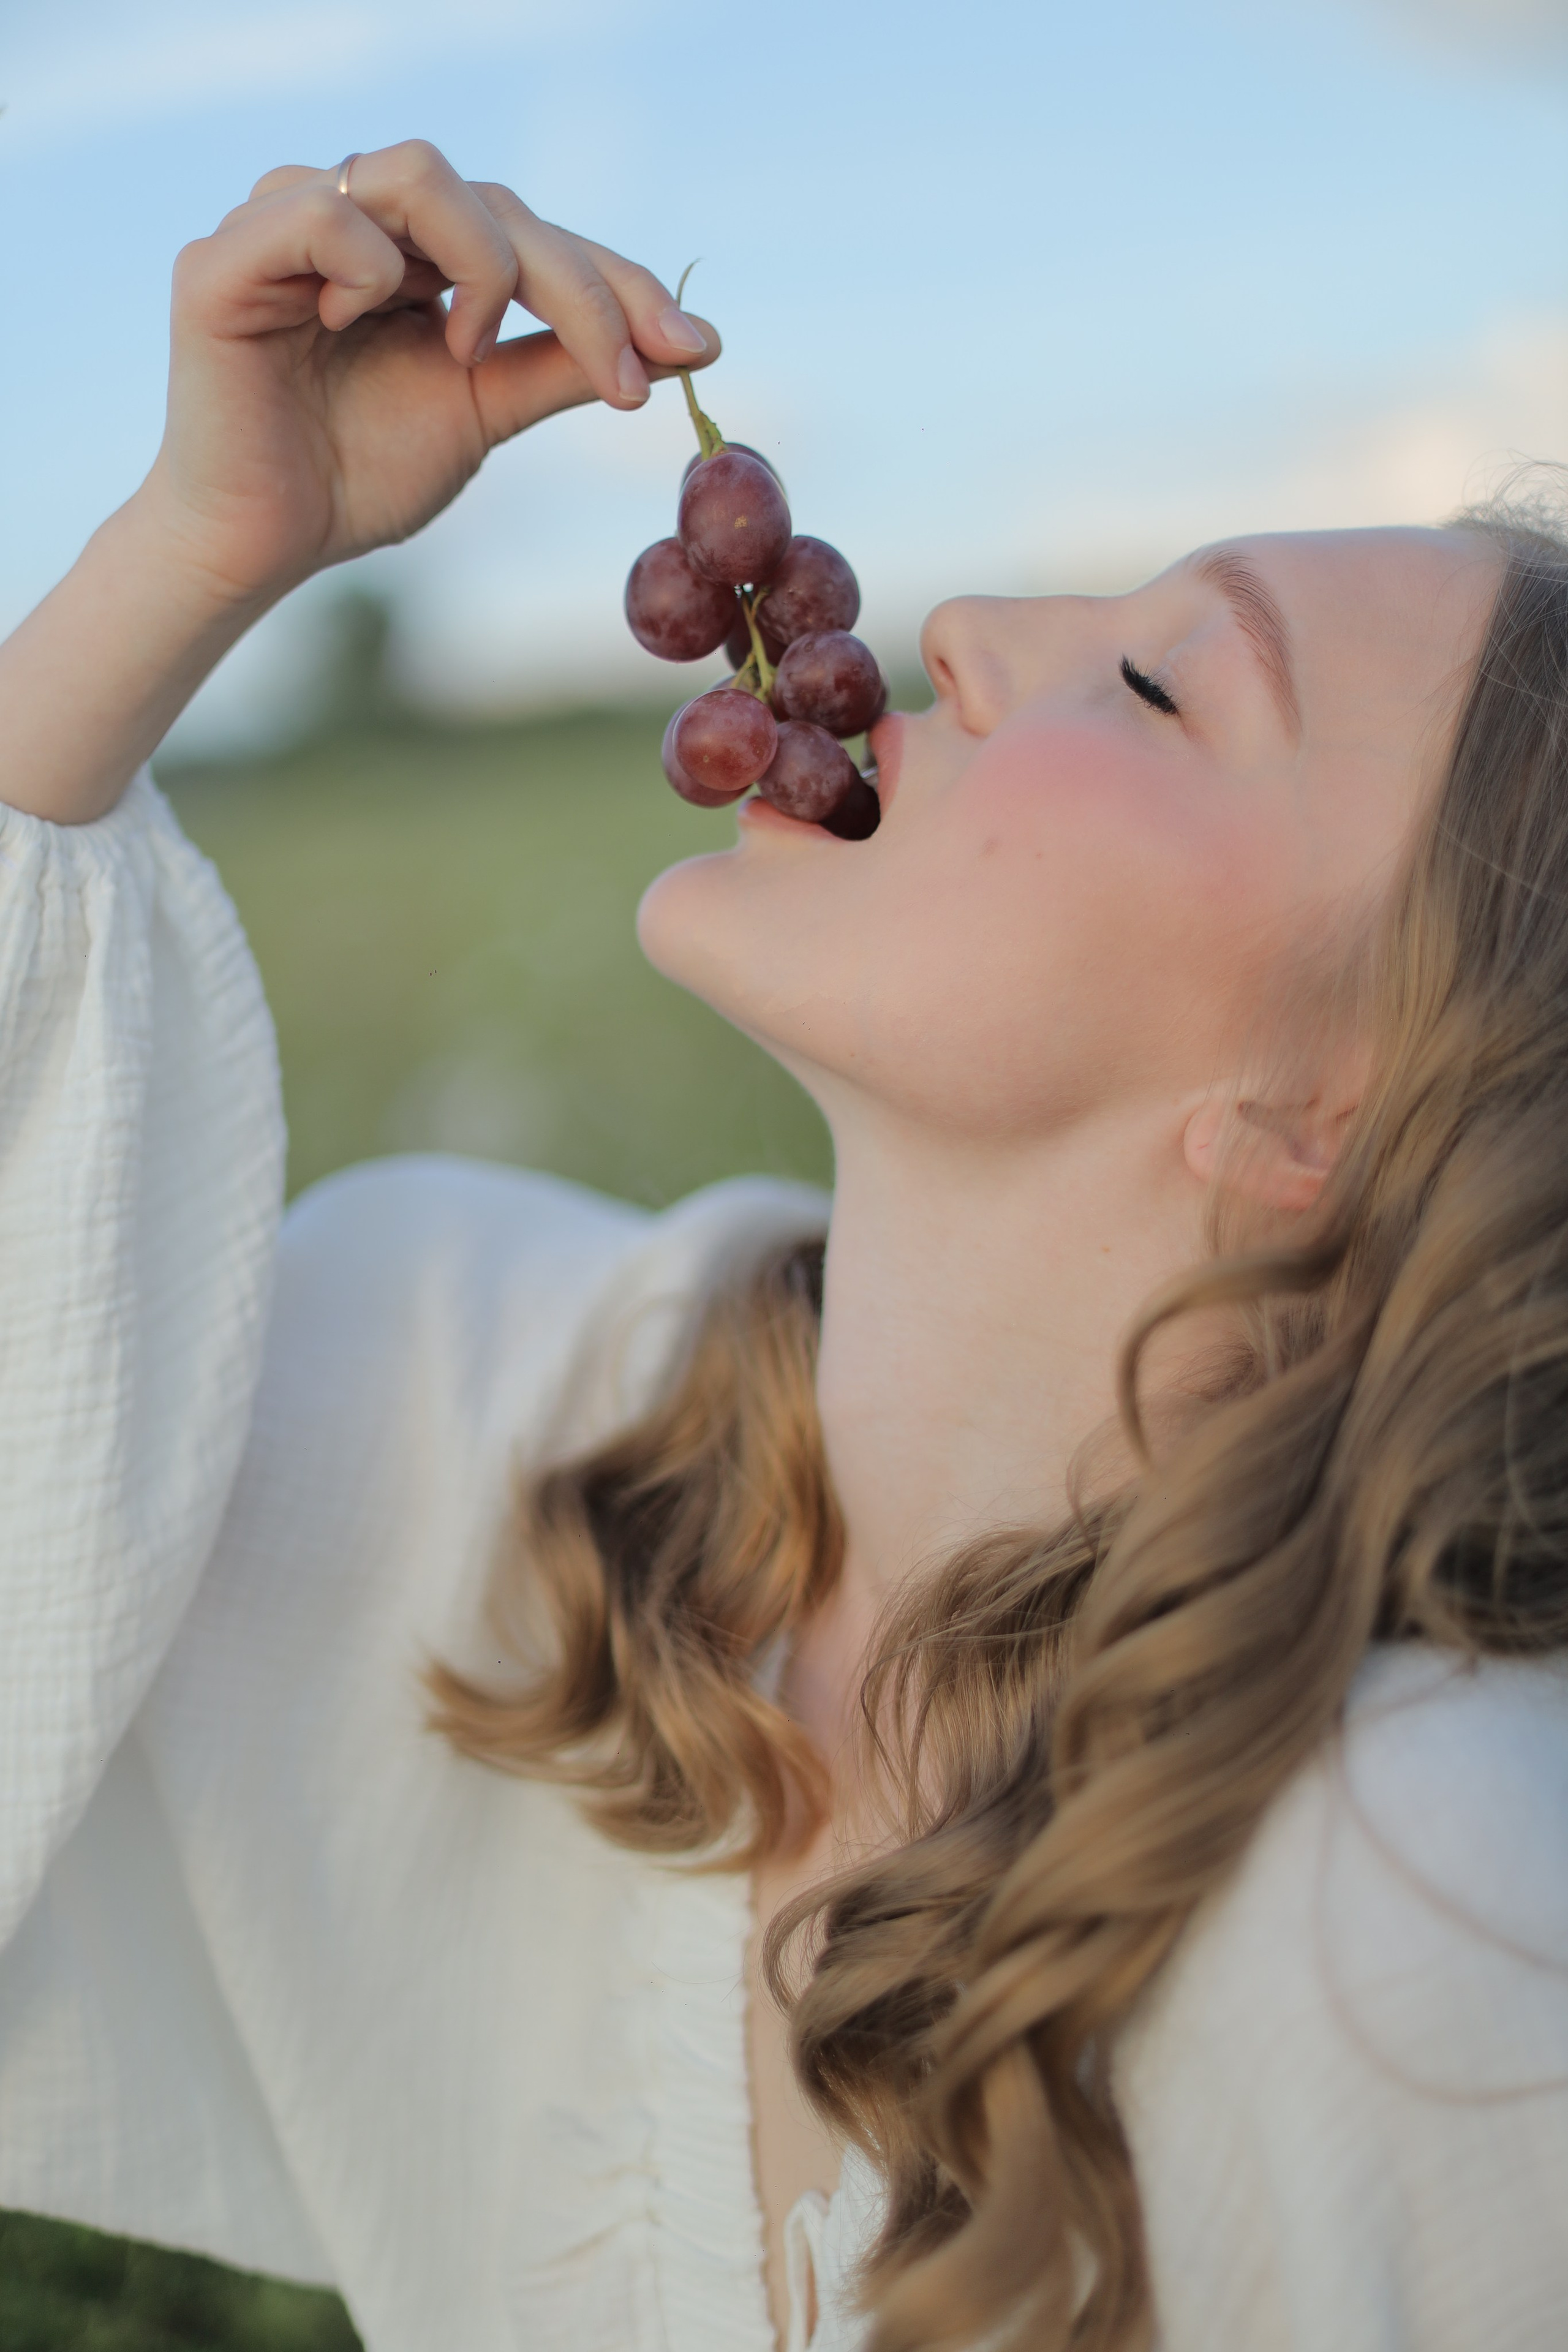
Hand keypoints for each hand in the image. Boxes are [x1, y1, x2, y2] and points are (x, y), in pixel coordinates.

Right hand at [144, 139, 718, 604]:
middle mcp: (356, 218)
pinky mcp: (226, 257)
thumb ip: (563, 366)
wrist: (262, 546)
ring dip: (475, 262)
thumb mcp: (484, 412)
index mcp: (415, 253)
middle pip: (492, 199)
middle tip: (618, 374)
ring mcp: (287, 224)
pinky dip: (366, 269)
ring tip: (464, 351)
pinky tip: (355, 330)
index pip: (531, 233)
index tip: (695, 345)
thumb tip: (690, 344)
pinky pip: (321, 213)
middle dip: (575, 284)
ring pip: (416, 171)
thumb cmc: (360, 475)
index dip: (616, 282)